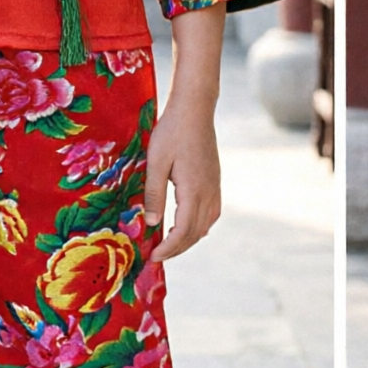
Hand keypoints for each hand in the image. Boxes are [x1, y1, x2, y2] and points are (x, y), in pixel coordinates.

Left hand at [143, 100, 221, 260]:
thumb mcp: (155, 163)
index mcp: (194, 191)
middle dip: (177, 248)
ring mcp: (215, 187)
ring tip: (169, 244)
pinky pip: (211, 213)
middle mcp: (209, 193)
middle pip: (196, 232)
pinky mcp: (215, 181)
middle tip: (157, 255)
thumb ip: (154, 194)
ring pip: (206, 224)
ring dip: (188, 238)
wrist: (195, 110)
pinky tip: (187, 225)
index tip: (153, 257)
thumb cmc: (171, 133)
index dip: (169, 248)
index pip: (183, 231)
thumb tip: (152, 223)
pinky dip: (198, 226)